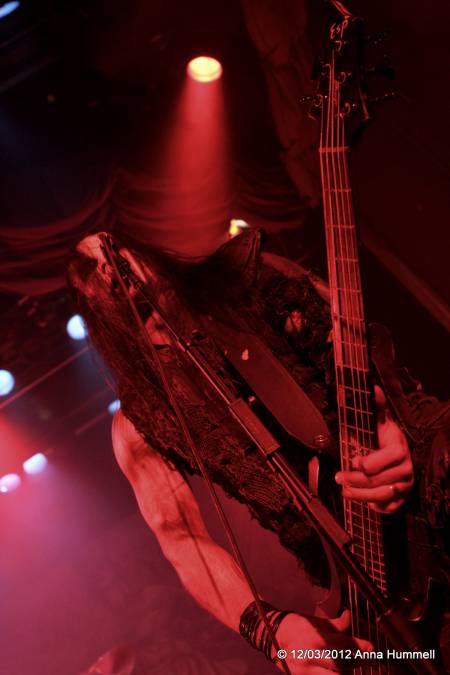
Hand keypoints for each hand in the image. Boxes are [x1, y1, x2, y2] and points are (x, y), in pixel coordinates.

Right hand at [274, 609, 371, 672]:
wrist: (272, 637)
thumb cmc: (298, 626)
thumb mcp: (317, 622)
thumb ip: (337, 625)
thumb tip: (350, 616)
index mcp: (315, 638)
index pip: (343, 644)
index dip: (360, 646)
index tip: (372, 648)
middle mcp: (311, 656)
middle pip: (341, 664)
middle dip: (356, 662)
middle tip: (365, 657)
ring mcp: (306, 671)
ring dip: (345, 672)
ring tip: (350, 665)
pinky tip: (339, 670)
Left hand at [335, 386, 413, 512]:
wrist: (398, 454)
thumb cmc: (385, 437)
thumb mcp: (380, 420)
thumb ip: (376, 406)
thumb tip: (372, 387)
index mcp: (400, 449)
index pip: (390, 457)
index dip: (372, 460)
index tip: (353, 460)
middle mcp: (407, 469)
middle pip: (382, 479)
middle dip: (357, 480)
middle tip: (339, 477)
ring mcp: (405, 486)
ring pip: (384, 495)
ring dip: (362, 495)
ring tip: (344, 491)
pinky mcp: (402, 499)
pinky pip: (391, 508)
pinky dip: (377, 508)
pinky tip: (364, 504)